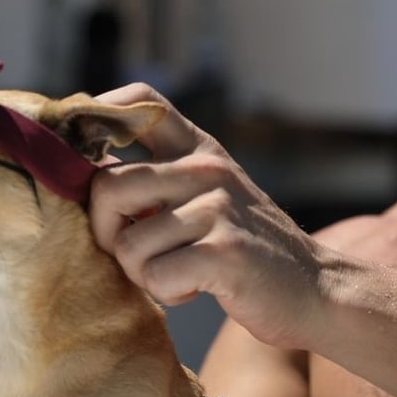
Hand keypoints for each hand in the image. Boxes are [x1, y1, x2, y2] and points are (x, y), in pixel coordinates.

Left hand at [87, 85, 330, 351]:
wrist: (315, 290)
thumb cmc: (246, 249)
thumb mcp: (209, 196)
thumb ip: (158, 179)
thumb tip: (80, 169)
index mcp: (199, 149)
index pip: (139, 101)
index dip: (97, 122)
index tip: (89, 164)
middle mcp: (207, 169)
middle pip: (107, 184)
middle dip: (105, 230)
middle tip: (136, 252)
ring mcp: (218, 208)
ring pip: (127, 243)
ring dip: (142, 273)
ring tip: (178, 274)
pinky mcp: (226, 252)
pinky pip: (156, 275)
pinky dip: (168, 294)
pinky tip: (196, 289)